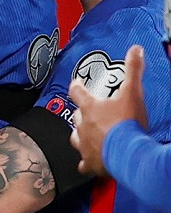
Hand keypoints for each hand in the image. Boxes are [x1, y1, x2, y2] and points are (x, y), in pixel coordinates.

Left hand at [69, 44, 148, 175]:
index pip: (77, 91)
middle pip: (77, 116)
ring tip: (88, 135)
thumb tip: (136, 49)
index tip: (76, 84)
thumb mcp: (133, 92)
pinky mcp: (90, 162)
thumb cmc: (128, 122)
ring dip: (81, 135)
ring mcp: (84, 145)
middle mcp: (82, 126)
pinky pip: (83, 163)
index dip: (76, 86)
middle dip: (83, 113)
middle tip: (91, 113)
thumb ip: (133, 70)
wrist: (129, 152)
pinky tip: (89, 163)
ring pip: (76, 137)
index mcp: (90, 107)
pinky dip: (86, 162)